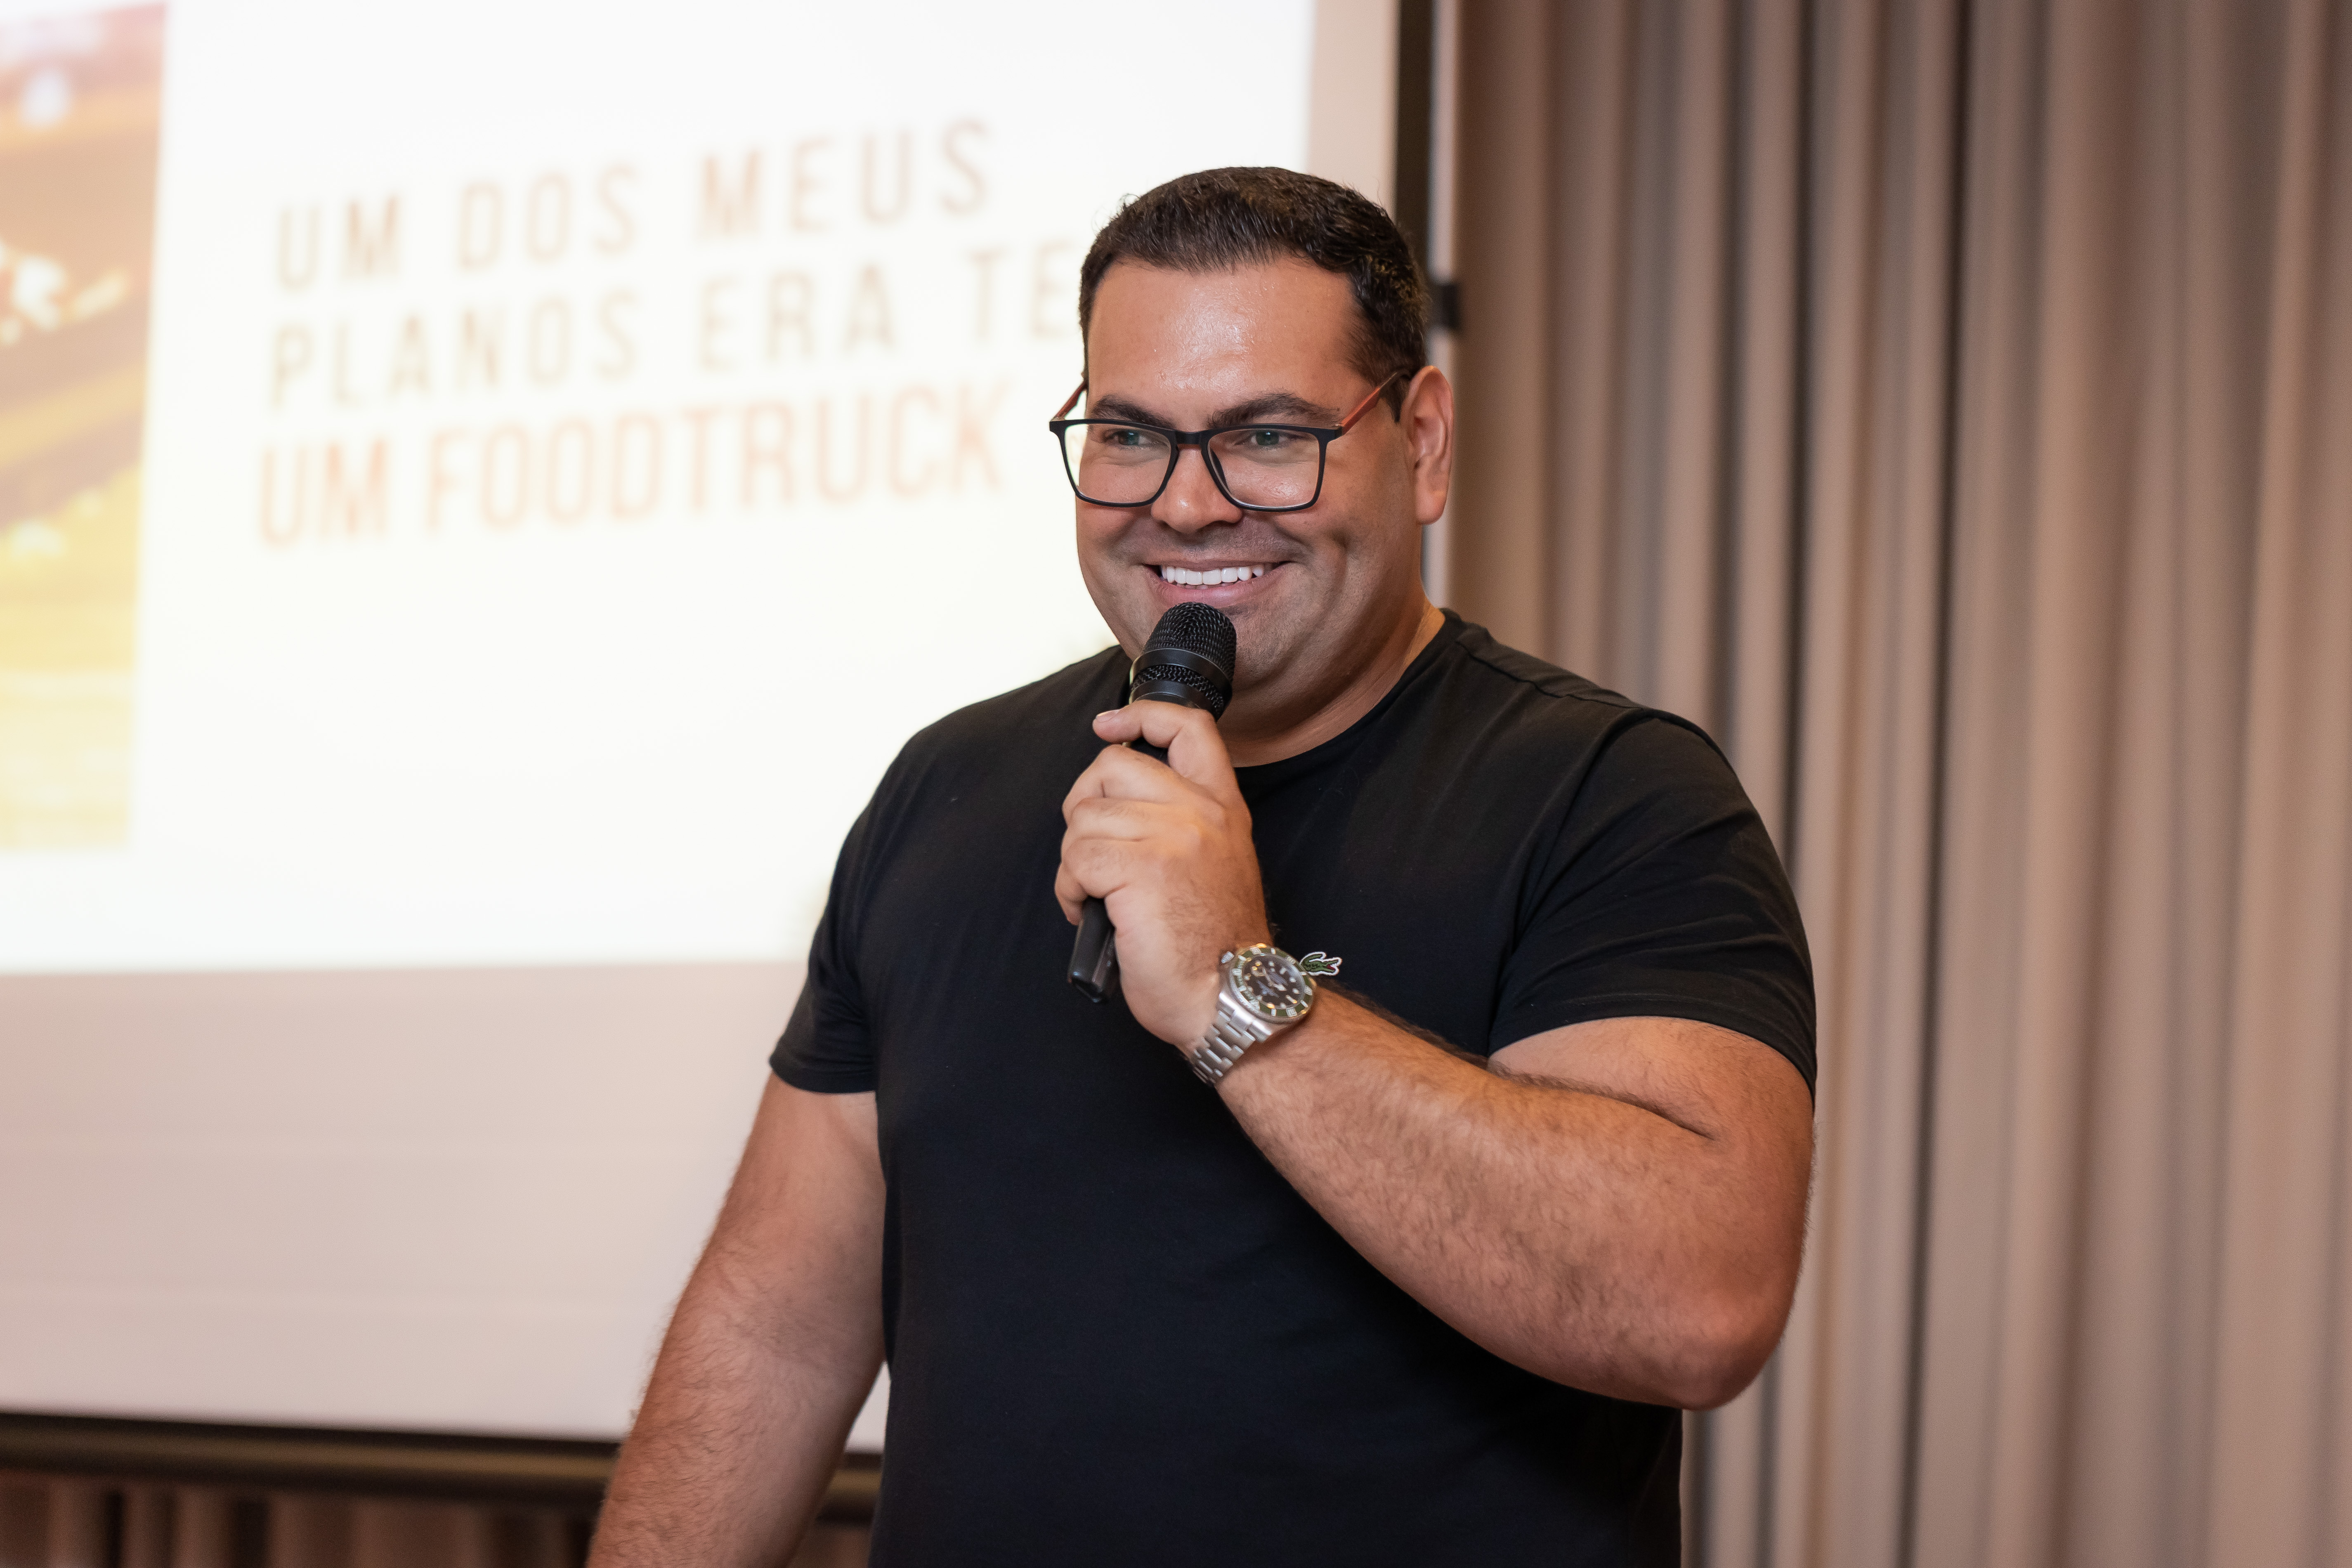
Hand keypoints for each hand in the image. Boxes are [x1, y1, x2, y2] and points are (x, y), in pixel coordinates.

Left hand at [1056, 700, 1271, 1047]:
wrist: (1229, 998)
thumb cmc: (1213, 944)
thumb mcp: (1216, 863)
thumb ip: (1182, 821)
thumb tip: (1116, 802)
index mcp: (1223, 807)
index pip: (1189, 727)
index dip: (1142, 715)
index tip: (1109, 726)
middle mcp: (1201, 813)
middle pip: (1111, 767)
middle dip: (1085, 807)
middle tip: (1095, 851)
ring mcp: (1173, 838)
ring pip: (1085, 818)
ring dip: (1075, 861)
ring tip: (1098, 895)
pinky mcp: (1140, 870)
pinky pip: (1076, 859)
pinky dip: (1069, 890)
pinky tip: (1090, 913)